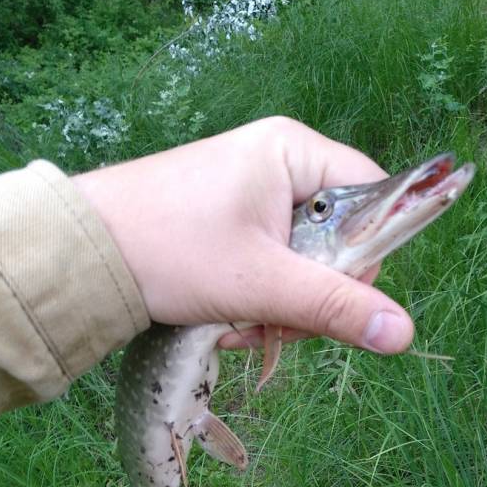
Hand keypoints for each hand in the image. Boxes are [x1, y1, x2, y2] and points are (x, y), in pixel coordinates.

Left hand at [71, 117, 413, 353]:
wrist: (82, 256)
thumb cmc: (172, 252)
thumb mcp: (262, 283)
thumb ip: (335, 306)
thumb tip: (404, 334)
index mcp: (293, 152)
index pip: (370, 197)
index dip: (366, 254)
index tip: (338, 297)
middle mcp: (276, 165)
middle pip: (333, 239)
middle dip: (308, 296)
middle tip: (273, 323)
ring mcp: (249, 195)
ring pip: (299, 263)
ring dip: (276, 308)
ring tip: (237, 326)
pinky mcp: (227, 224)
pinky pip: (267, 267)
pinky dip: (253, 302)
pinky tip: (224, 322)